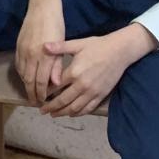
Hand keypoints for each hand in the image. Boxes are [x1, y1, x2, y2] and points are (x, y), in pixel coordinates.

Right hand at [15, 0, 65, 106]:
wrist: (42, 8)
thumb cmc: (56, 26)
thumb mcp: (62, 45)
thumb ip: (57, 65)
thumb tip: (55, 84)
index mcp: (45, 56)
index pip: (41, 81)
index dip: (42, 94)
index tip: (44, 102)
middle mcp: (32, 55)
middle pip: (29, 80)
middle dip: (32, 94)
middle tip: (36, 103)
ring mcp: (23, 51)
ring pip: (22, 74)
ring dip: (26, 86)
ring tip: (31, 94)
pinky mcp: (18, 46)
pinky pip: (18, 65)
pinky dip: (21, 74)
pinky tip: (25, 78)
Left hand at [40, 24, 157, 117]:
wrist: (120, 51)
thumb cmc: (97, 46)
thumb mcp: (77, 44)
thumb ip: (60, 47)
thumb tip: (43, 46)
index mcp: (74, 72)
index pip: (55, 86)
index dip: (45, 93)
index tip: (38, 96)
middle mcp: (82, 85)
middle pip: (63, 100)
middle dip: (51, 107)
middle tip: (42, 111)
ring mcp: (92, 92)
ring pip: (75, 107)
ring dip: (63, 113)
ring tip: (54, 114)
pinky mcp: (101, 95)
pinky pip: (88, 108)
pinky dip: (78, 113)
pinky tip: (71, 114)